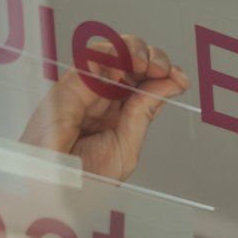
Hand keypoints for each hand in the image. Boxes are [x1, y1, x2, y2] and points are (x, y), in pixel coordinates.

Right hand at [19, 33, 188, 184]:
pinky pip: (92, 56)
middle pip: (133, 63)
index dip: (165, 76)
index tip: (181, 80)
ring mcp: (87, 90)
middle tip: (163, 69)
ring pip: (113, 52)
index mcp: (118, 118)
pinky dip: (112, 52)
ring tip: (145, 64)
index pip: (146, 85)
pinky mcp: (70, 84)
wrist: (56, 188)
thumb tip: (167, 84)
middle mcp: (103, 100)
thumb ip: (143, 114)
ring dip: (134, 49)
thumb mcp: (126, 148)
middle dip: (154, 58)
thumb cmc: (82, 179)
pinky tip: (124, 66)